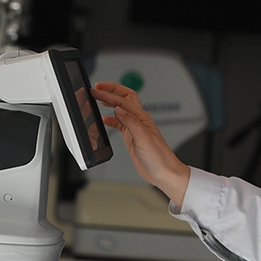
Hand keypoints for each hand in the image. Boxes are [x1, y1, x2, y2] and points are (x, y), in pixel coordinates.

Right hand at [91, 81, 189, 207]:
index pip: (123, 100)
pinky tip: (104, 119)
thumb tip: (118, 109)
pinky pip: (119, 123)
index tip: (96, 90)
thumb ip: (130, 122)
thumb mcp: (143, 138)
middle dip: (110, 90)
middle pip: (124, 98)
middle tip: (97, 88)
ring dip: (110, 102)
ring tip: (98, 98)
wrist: (164, 172)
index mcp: (142, 117)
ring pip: (121, 109)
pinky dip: (110, 119)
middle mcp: (139, 120)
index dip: (108, 93)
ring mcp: (135, 128)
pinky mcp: (132, 137)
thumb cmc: (159, 157)